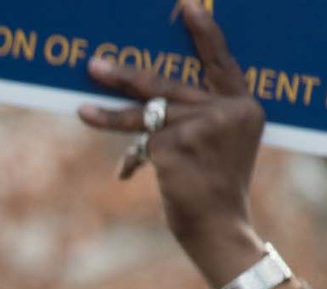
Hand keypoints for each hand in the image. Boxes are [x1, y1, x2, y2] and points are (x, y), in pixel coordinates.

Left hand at [79, 0, 265, 288]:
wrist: (218, 228)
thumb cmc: (213, 188)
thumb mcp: (217, 146)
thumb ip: (198, 117)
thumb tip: (150, 102)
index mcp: (245, 106)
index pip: (222, 62)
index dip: (204, 33)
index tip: (187, 5)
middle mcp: (229, 111)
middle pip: (168, 85)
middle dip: (127, 76)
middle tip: (95, 65)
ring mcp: (204, 128)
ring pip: (147, 114)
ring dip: (110, 115)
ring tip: (82, 111)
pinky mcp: (178, 147)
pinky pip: (141, 145)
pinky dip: (132, 159)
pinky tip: (129, 174)